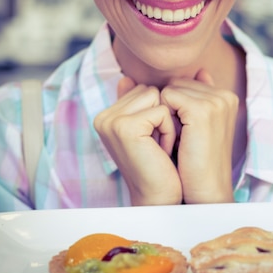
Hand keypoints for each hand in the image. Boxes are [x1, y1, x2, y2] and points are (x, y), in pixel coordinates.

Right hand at [93, 77, 181, 205]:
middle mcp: (103, 116)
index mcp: (107, 114)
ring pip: (158, 97)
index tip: (152, 140)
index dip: (159, 112)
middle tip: (156, 145)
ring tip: (159, 147)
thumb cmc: (161, 163)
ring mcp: (111, 121)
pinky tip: (160, 152)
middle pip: (151, 90)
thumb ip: (139, 102)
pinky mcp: (125, 127)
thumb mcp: (149, 128)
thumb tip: (128, 76)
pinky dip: (169, 131)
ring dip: (168, 123)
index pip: (144, 88)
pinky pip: (162, 112)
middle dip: (163, 115)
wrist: (161, 196)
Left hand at [160, 69, 236, 203]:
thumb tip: (198, 71)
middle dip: (169, 107)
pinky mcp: (202, 110)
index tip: (184, 132)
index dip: (175, 106)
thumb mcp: (196, 126)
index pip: (184, 83)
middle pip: (176, 83)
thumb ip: (195, 97)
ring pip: (169, 89)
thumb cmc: (196, 162)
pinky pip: (166, 97)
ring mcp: (216, 101)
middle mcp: (224, 95)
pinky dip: (163, 118)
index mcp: (225, 96)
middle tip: (180, 137)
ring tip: (179, 139)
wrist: (205, 191)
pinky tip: (174, 139)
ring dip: (165, 113)